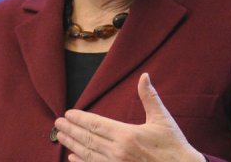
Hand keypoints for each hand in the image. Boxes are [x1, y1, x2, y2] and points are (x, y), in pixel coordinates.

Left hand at [54, 73, 203, 161]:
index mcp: (127, 135)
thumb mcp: (163, 119)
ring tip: (60, 136)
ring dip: (72, 144)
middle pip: (87, 138)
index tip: (68, 114)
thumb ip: (149, 97)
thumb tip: (144, 76)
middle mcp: (117, 152)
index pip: (96, 124)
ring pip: (87, 153)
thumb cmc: (173, 145)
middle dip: (70, 130)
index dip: (80, 119)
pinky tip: (72, 157)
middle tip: (58, 123)